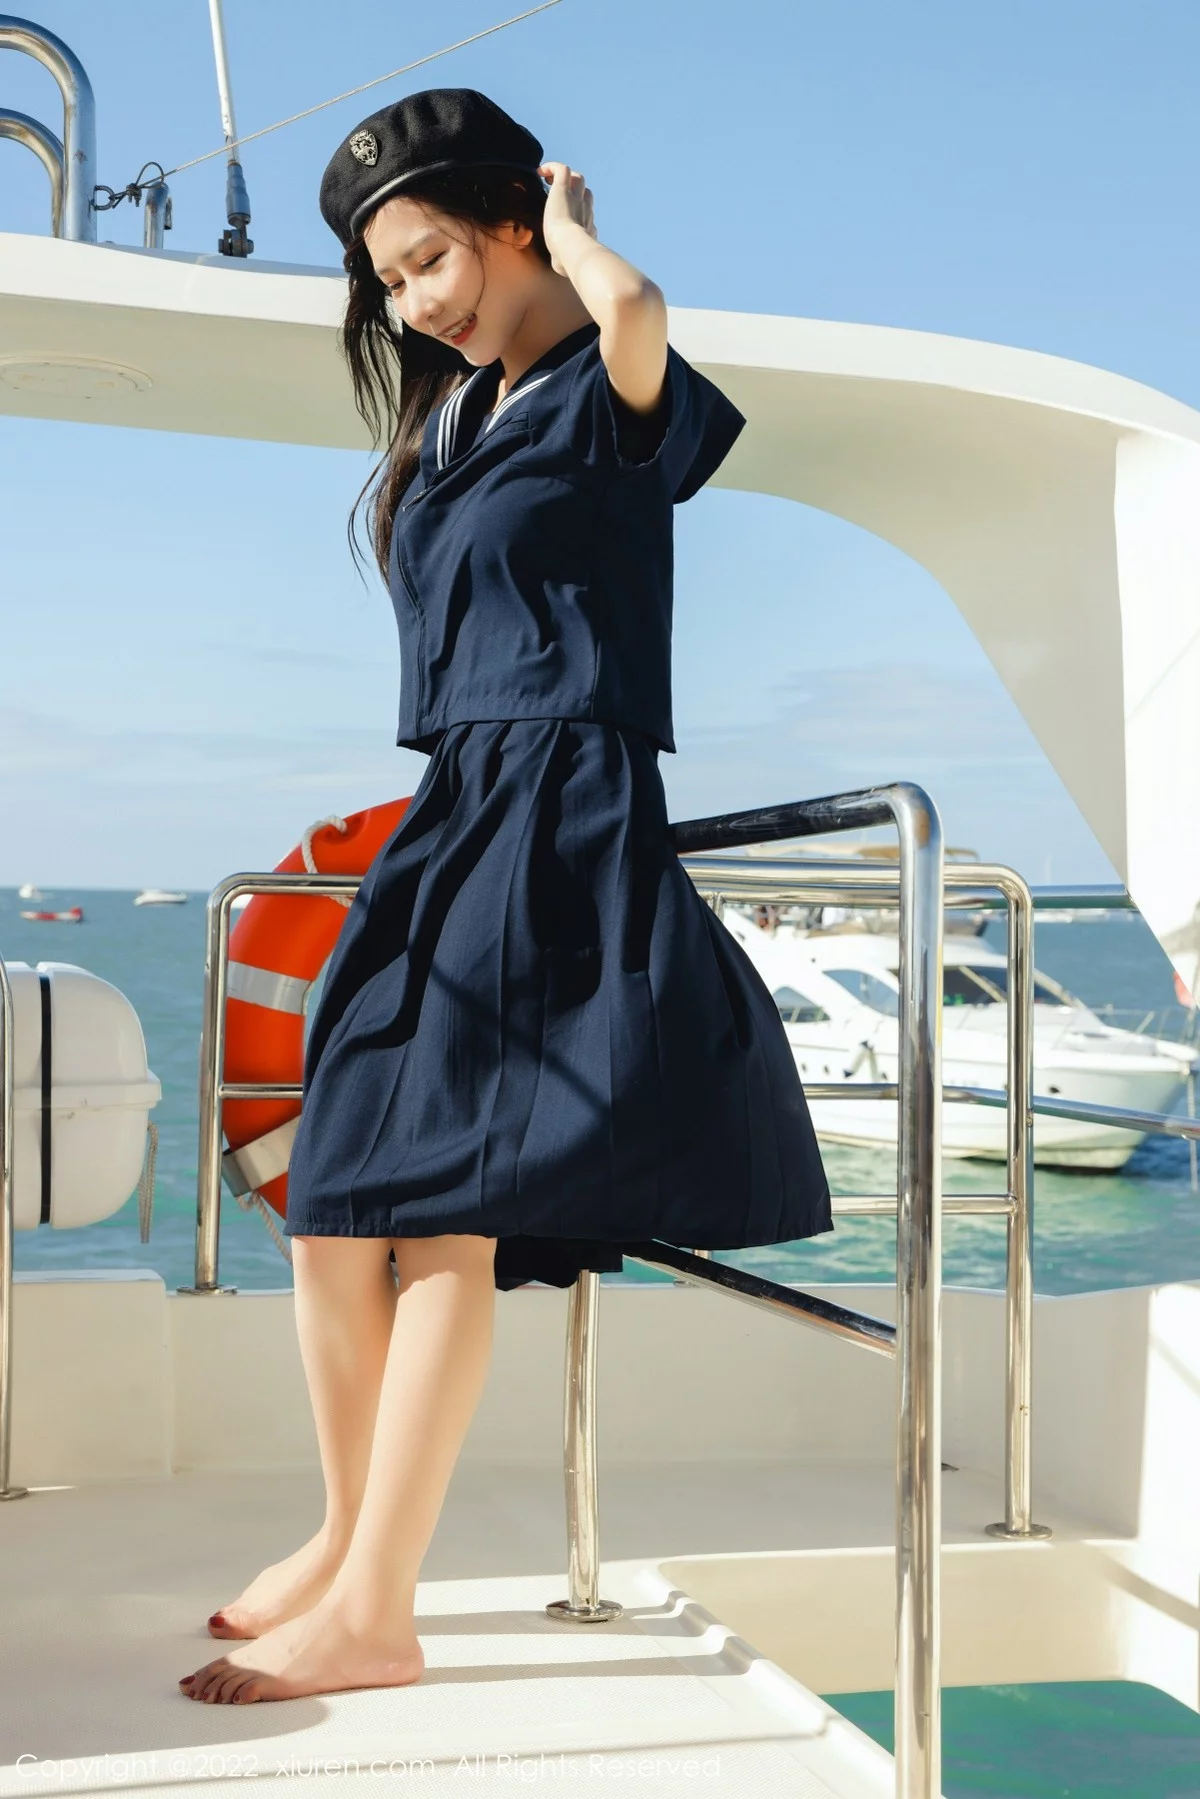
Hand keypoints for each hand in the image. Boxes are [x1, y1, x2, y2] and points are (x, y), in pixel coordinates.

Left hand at [537, 161, 595, 275]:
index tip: (565, 213)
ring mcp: (576, 198)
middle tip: (558, 196)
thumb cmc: (568, 260)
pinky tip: (541, 172)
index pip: (587, 212)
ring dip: (567, 178)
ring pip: (578, 179)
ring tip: (549, 181)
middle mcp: (585, 210)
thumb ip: (563, 261)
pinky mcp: (563, 189)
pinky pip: (562, 169)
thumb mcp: (565, 262)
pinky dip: (552, 167)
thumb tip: (558, 267)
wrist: (571, 250)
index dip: (578, 210)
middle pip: (586, 193)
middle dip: (576, 192)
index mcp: (587, 226)